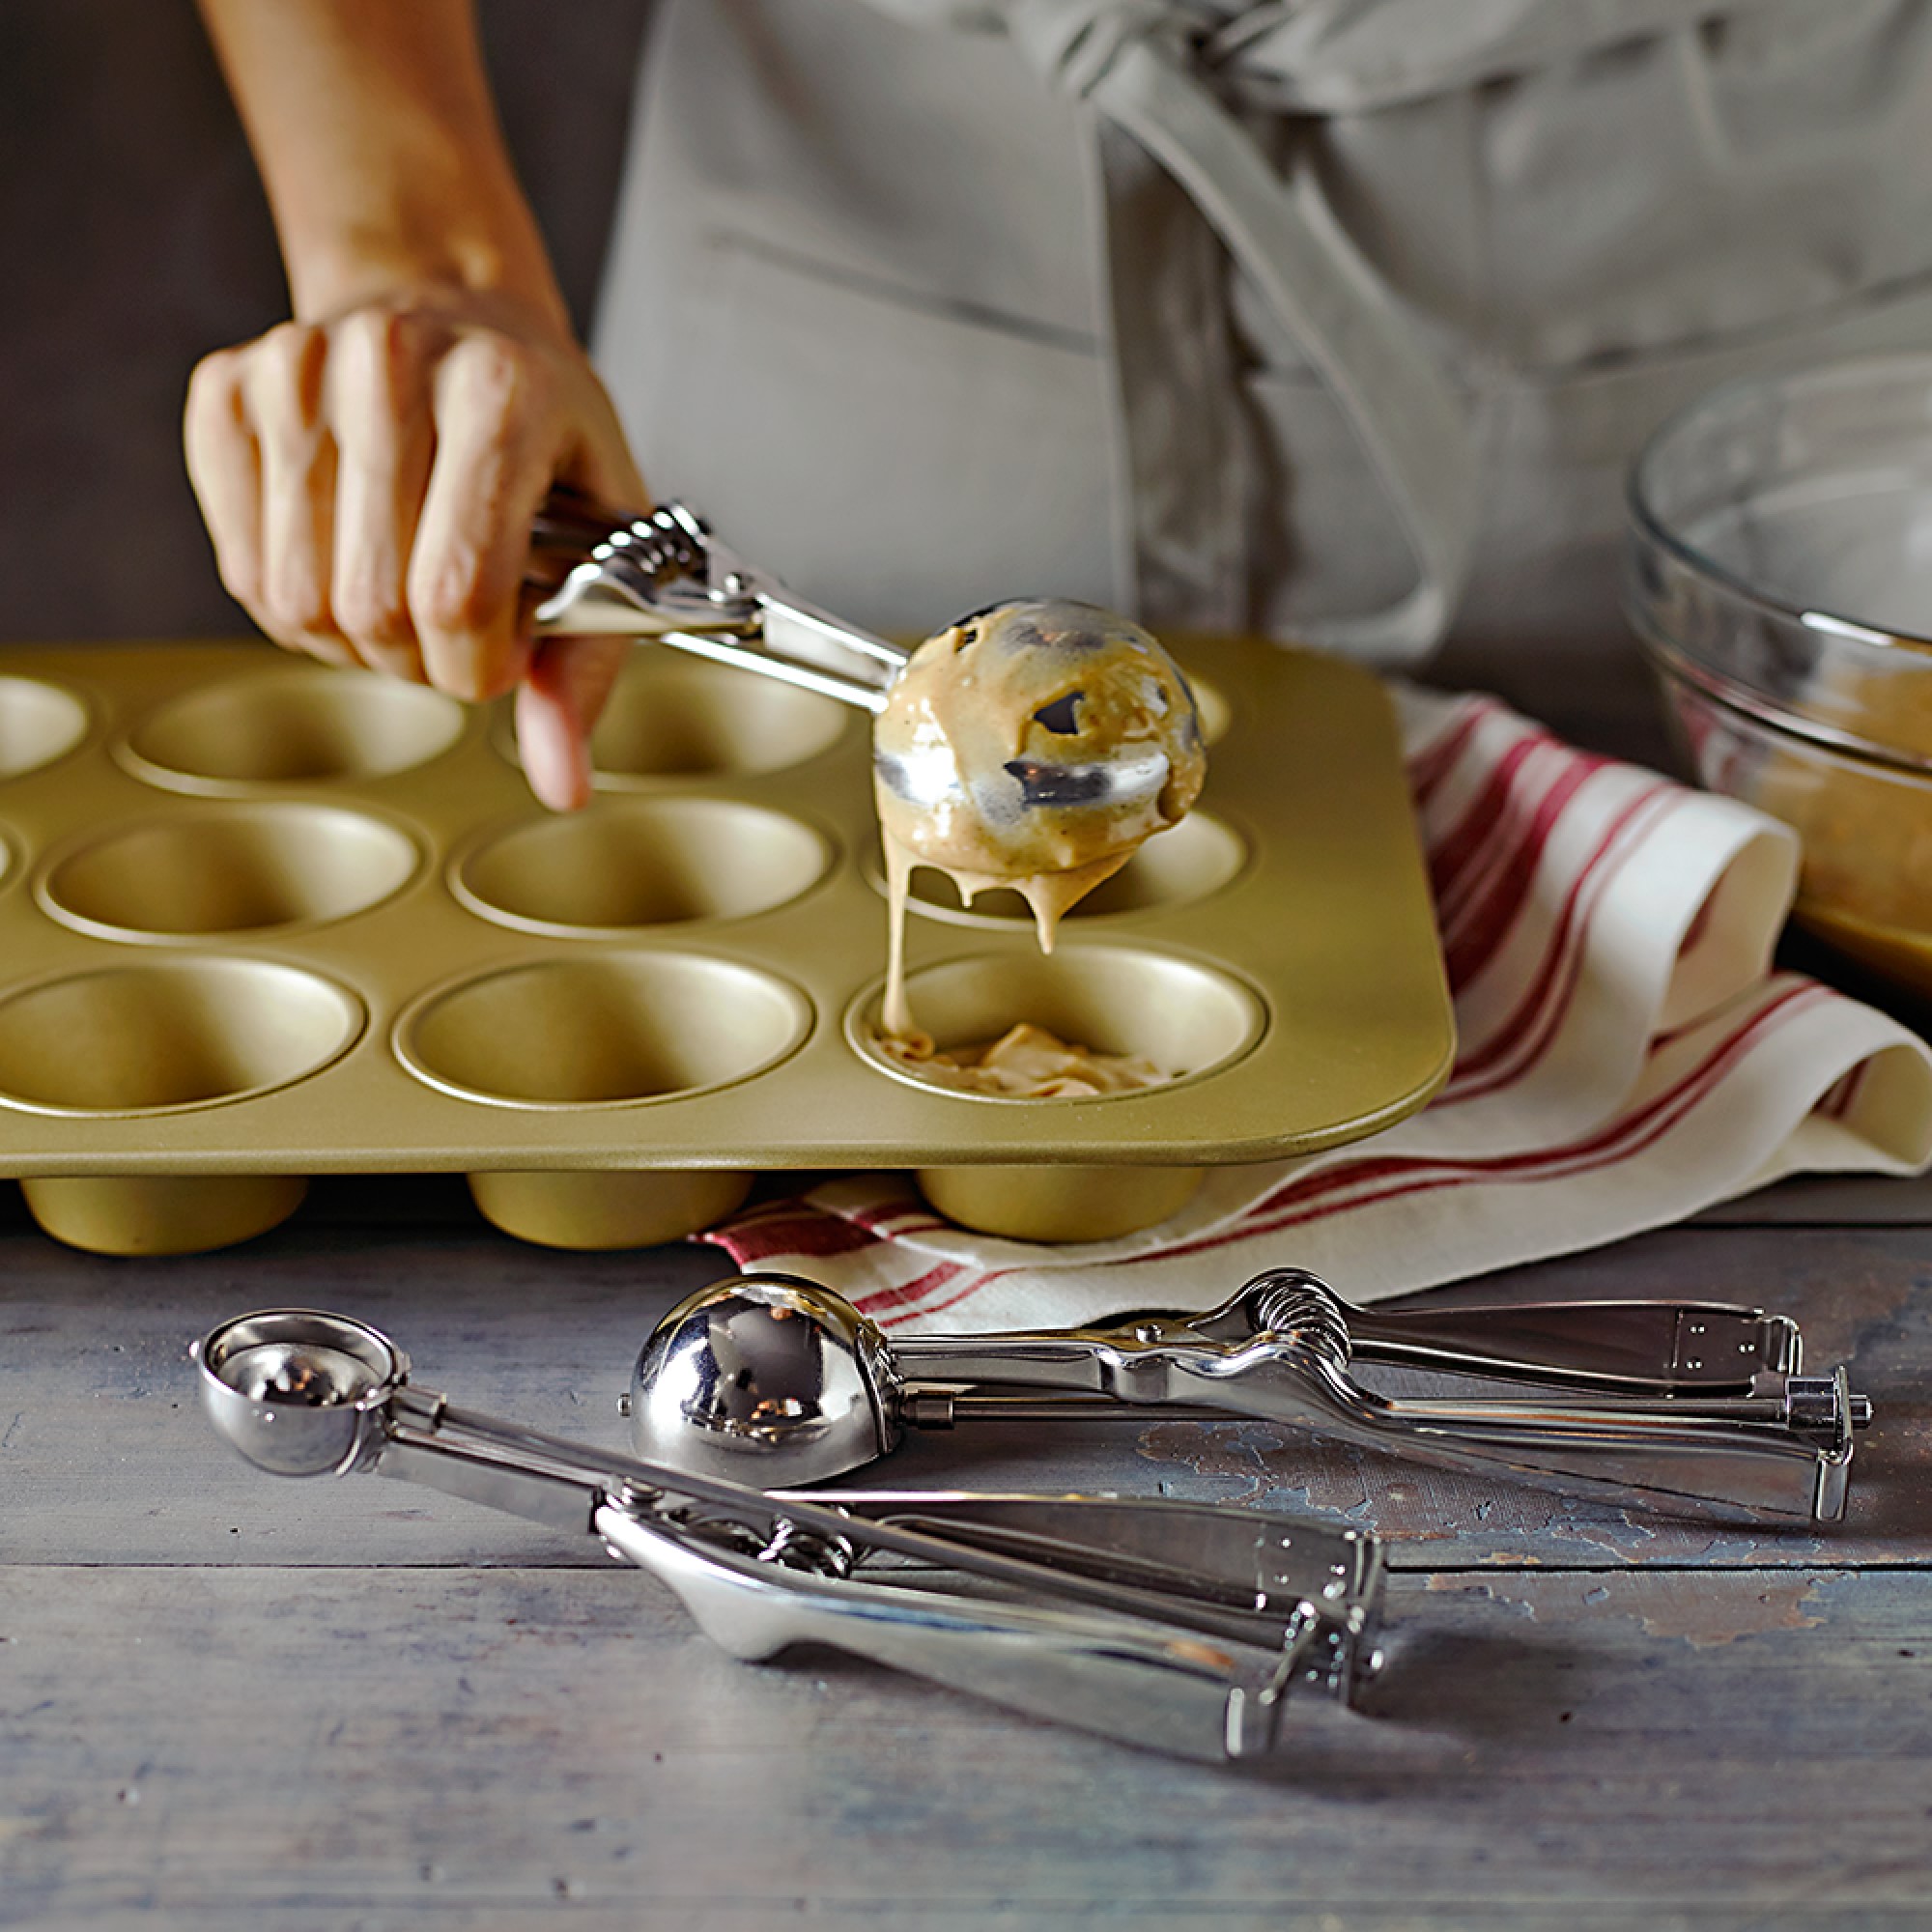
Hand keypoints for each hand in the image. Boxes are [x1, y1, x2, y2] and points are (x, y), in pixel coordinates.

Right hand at [184, 290, 644, 808]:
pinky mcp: (226, 392)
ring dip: (358, 642)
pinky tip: (347, 560)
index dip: (479, 666)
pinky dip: (297, 606)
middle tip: (457, 625)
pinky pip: (243, 571)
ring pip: (296, 602)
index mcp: (501, 391)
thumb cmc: (542, 429)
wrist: (458, 315)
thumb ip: (585, 666)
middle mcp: (388, 363)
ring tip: (407, 593)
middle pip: (373, 608)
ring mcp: (295, 369)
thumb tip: (561, 782)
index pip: (457, 595)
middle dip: (421, 659)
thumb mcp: (604, 533)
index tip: (503, 651)